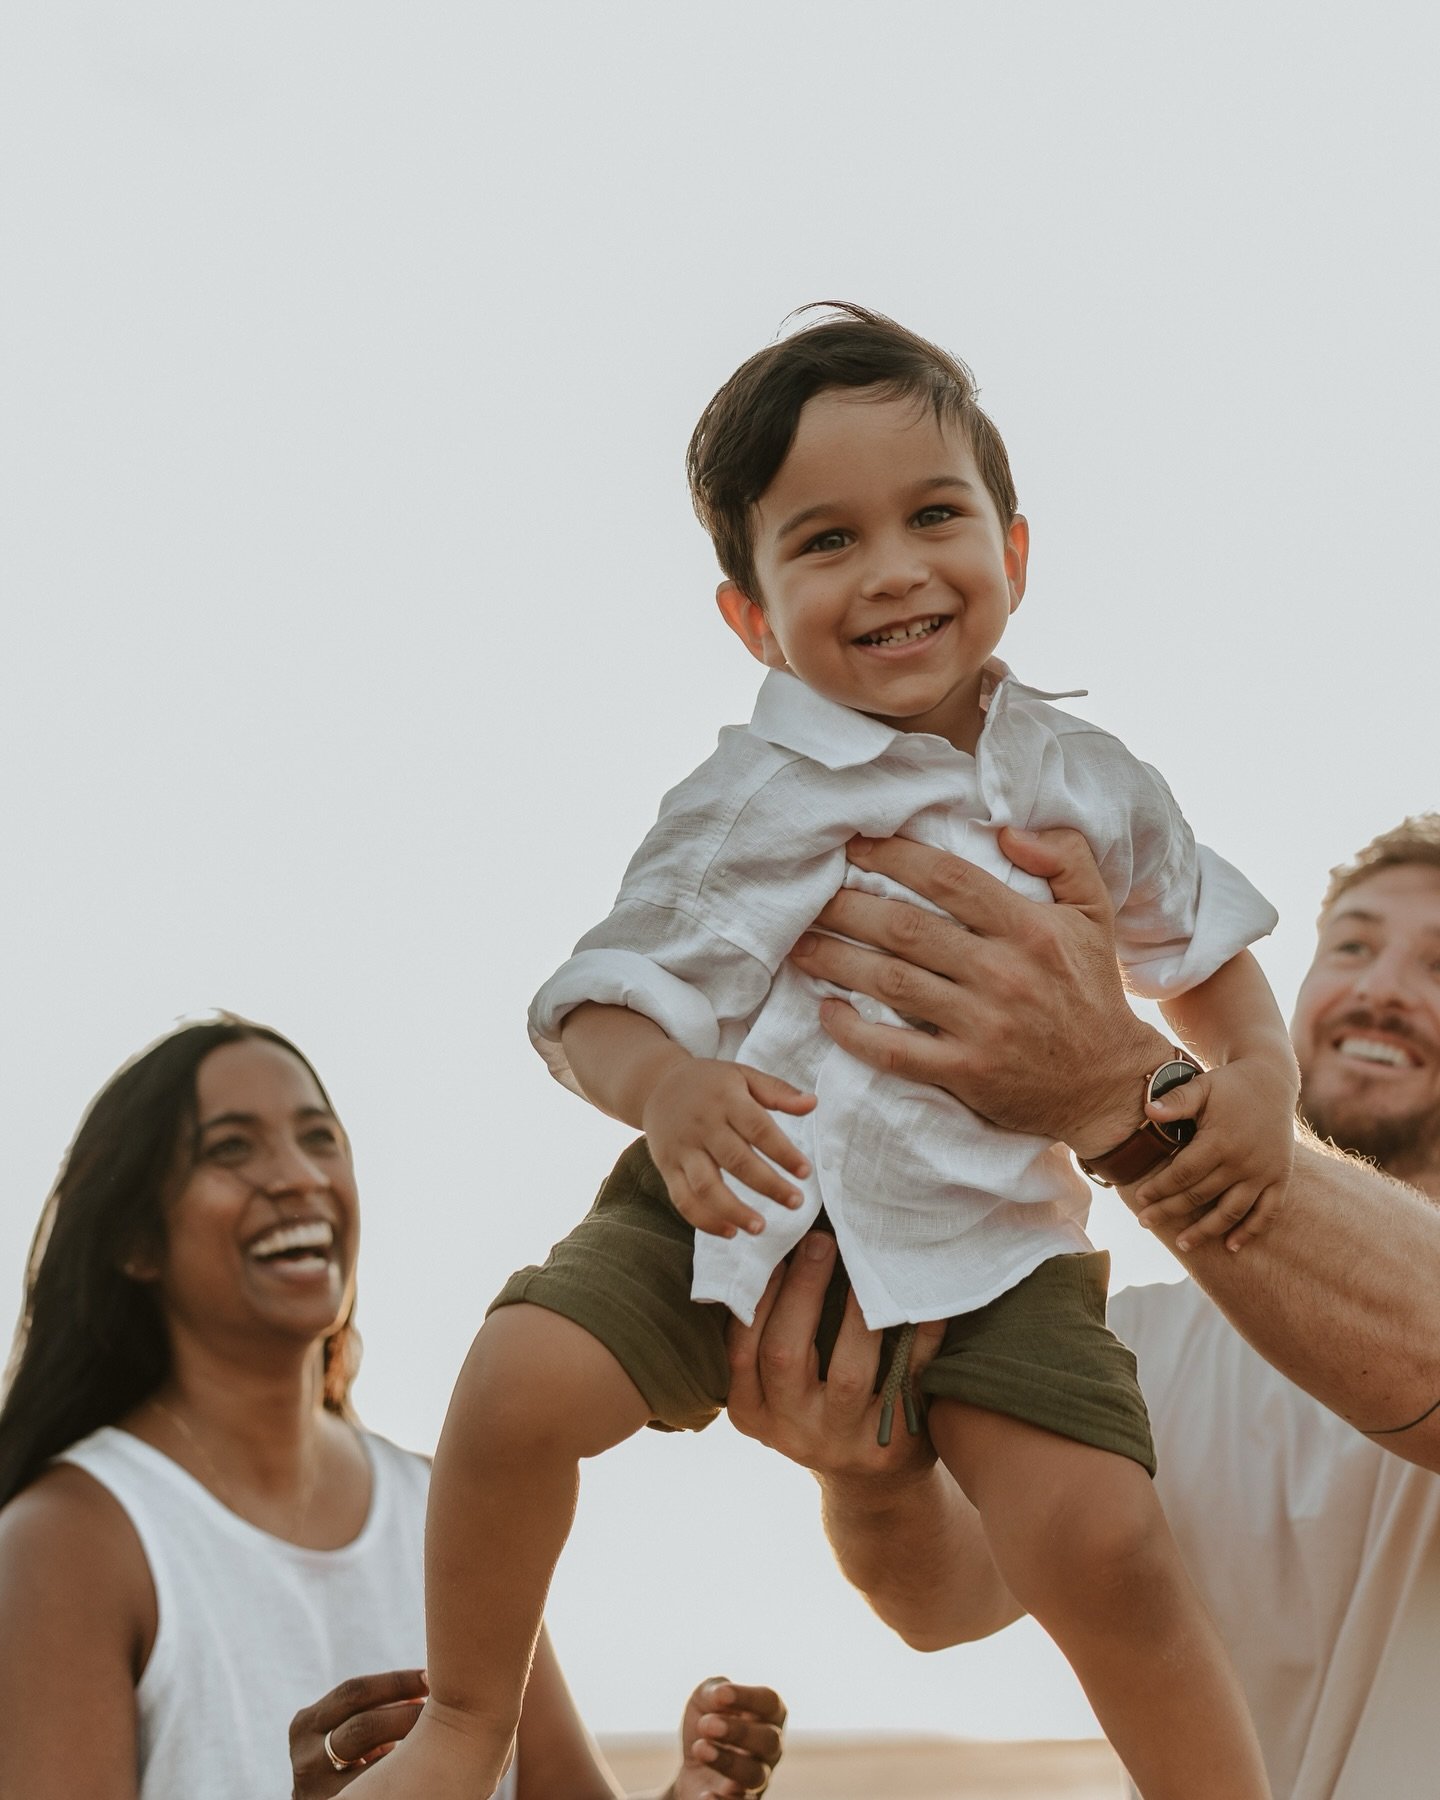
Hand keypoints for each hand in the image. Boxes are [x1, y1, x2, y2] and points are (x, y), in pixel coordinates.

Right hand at [289, 1670, 427, 1795]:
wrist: (324, 1799)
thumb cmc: (350, 1754)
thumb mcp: (346, 1727)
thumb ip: (375, 1708)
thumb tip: (428, 1679)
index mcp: (306, 1724)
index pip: (354, 1692)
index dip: (395, 1682)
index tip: (429, 1677)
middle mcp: (306, 1758)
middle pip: (363, 1726)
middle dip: (406, 1714)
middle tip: (440, 1708)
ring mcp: (316, 1791)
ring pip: (373, 1767)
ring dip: (409, 1748)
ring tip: (438, 1738)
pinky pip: (374, 1792)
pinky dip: (402, 1777)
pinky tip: (424, 1769)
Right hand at [642, 1058, 815, 1236]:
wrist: (657, 1084)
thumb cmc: (711, 1083)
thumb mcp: (743, 1075)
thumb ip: (778, 1091)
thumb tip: (813, 1104)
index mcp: (726, 1100)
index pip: (758, 1129)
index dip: (783, 1152)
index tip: (805, 1172)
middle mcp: (703, 1125)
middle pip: (736, 1160)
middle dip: (768, 1185)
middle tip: (796, 1202)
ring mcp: (682, 1148)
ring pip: (706, 1186)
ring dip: (734, 1210)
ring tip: (761, 1227)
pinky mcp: (667, 1168)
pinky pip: (683, 1199)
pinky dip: (704, 1220)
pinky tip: (730, 1231)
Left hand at [664, 1677, 786, 1799]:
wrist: (692, 1765)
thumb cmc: (708, 1724)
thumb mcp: (705, 1700)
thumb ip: (714, 1690)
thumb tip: (721, 1694)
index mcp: (767, 1716)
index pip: (770, 1702)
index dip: (748, 1697)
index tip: (721, 1694)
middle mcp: (770, 1749)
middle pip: (769, 1740)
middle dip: (738, 1731)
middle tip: (706, 1725)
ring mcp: (759, 1779)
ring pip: (756, 1775)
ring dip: (728, 1762)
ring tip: (700, 1749)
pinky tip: (705, 1795)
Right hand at [727, 1232, 943, 1479]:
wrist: (870, 1482)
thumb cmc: (818, 1407)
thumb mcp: (778, 1389)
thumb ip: (770, 1336)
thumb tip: (776, 1248)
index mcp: (752, 1411)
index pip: (742, 1349)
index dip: (760, 1297)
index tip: (778, 1250)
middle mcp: (790, 1432)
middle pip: (785, 1356)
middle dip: (803, 1291)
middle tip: (822, 1241)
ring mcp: (841, 1444)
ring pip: (848, 1374)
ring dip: (858, 1314)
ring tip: (868, 1268)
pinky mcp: (891, 1447)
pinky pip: (906, 1384)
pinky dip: (920, 1340)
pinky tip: (925, 1305)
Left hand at [789, 829, 1165, 1154]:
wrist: (1110, 1083)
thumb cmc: (1093, 991)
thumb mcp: (1096, 913)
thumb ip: (1066, 858)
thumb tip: (1009, 830)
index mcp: (1030, 928)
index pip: (948, 878)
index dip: (894, 856)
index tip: (853, 846)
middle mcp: (1004, 973)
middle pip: (905, 928)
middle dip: (847, 907)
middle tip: (810, 897)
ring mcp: (983, 1025)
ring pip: (891, 982)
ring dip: (836, 960)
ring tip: (799, 945)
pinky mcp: (967, 1072)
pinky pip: (896, 1050)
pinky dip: (854, 1031)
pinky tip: (826, 1011)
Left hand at [1132, 1057, 1296, 1252]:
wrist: (1272, 1080)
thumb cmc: (1228, 1086)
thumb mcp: (1201, 1086)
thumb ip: (1176, 1100)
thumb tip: (1148, 1111)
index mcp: (1220, 1141)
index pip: (1184, 1174)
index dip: (1160, 1188)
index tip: (1140, 1199)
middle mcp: (1243, 1161)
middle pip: (1201, 1196)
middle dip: (1170, 1211)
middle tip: (1145, 1223)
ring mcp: (1263, 1173)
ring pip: (1232, 1211)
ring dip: (1207, 1231)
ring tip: (1183, 1244)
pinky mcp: (1280, 1178)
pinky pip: (1268, 1212)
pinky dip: (1250, 1231)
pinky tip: (1231, 1246)